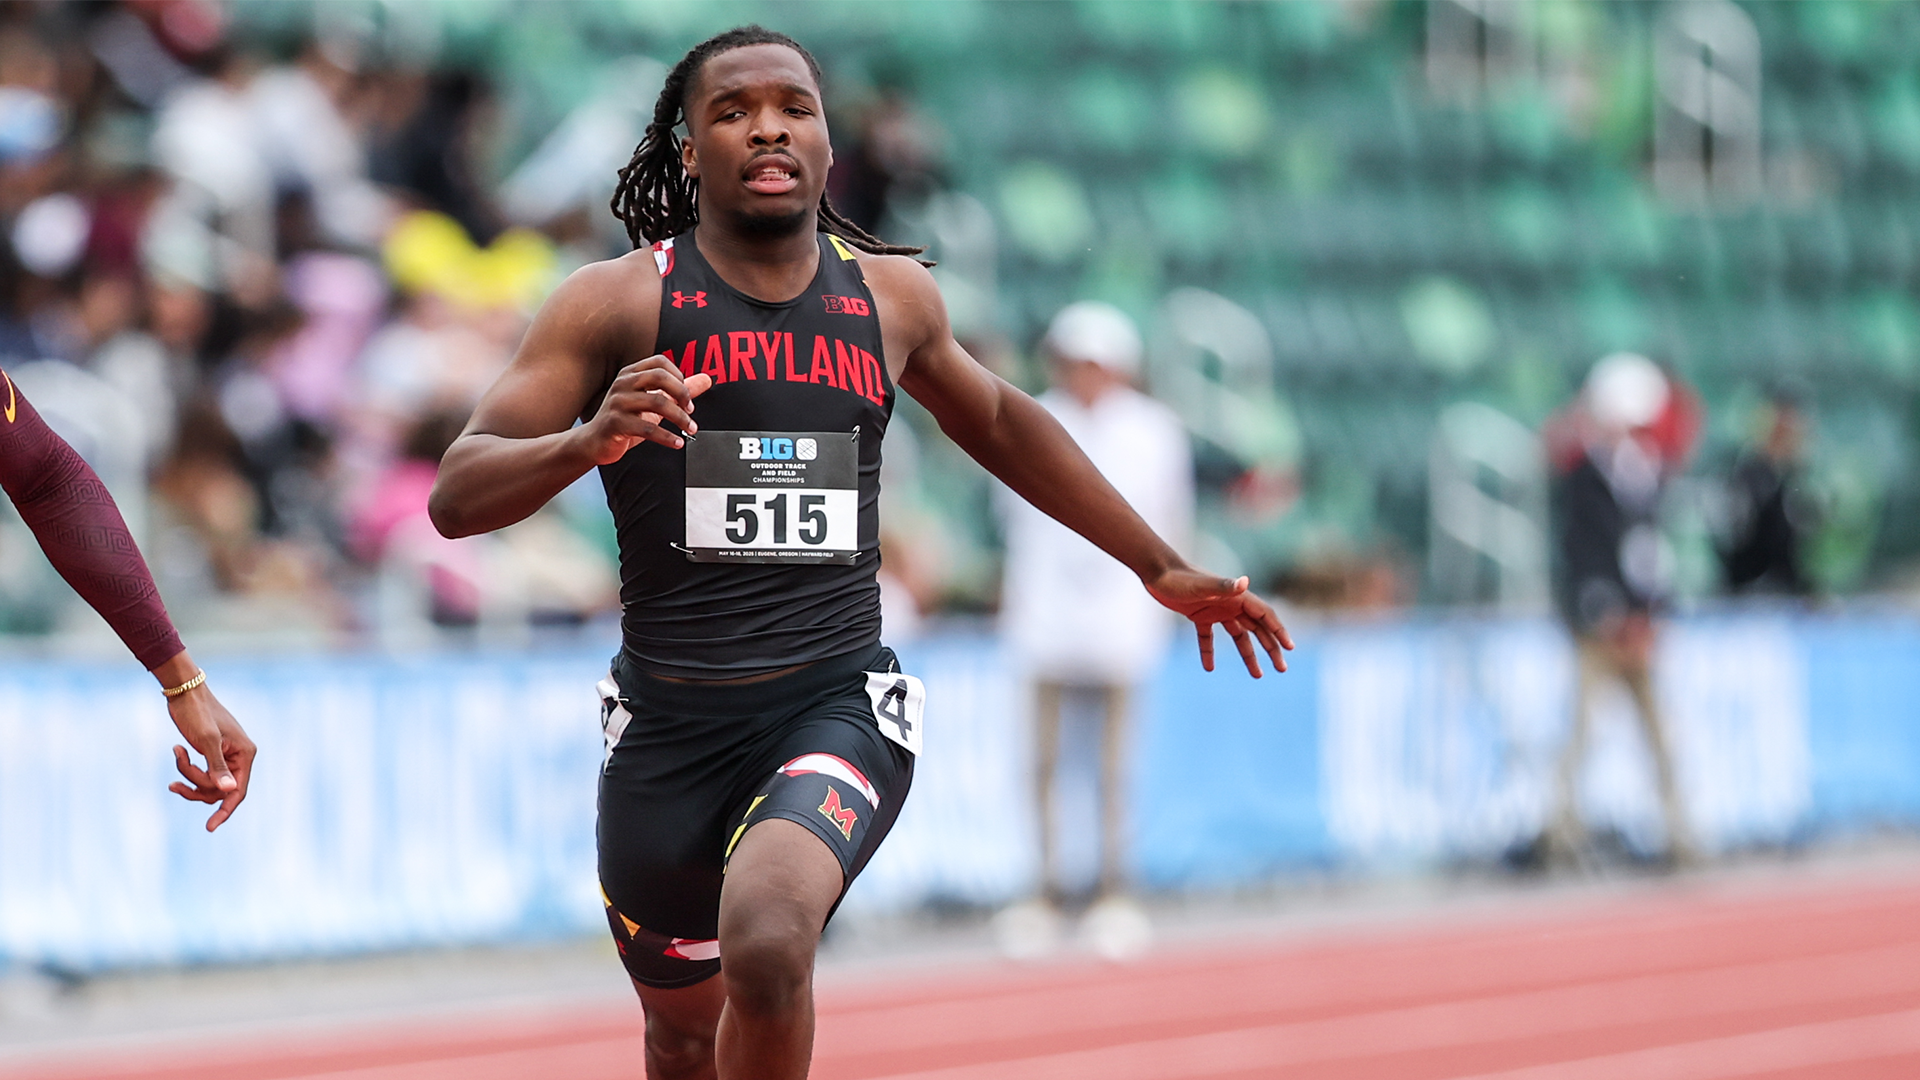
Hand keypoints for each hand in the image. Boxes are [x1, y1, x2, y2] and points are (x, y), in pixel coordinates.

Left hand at [166, 682, 255, 831]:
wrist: (185, 692)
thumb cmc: (197, 713)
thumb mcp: (206, 741)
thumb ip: (217, 767)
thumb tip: (228, 792)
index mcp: (245, 754)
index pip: (238, 791)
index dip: (225, 811)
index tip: (209, 828)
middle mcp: (238, 757)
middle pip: (218, 790)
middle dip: (196, 785)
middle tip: (175, 780)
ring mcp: (225, 756)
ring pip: (208, 783)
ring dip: (188, 776)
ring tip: (176, 756)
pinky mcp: (211, 753)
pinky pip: (201, 773)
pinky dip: (186, 770)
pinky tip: (177, 754)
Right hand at [576, 356, 714, 464]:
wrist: (594, 442)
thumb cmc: (626, 420)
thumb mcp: (653, 403)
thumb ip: (678, 391)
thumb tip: (707, 379)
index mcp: (630, 374)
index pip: (660, 362)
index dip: (678, 376)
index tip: (686, 395)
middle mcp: (622, 384)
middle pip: (659, 376)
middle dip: (681, 393)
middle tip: (691, 410)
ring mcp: (617, 402)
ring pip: (657, 403)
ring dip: (680, 418)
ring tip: (691, 429)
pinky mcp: (615, 423)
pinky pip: (647, 428)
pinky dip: (667, 437)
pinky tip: (677, 443)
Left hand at [1145, 567, 1294, 677]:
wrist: (1157, 571)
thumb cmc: (1180, 578)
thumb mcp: (1202, 585)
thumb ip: (1224, 586)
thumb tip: (1245, 582)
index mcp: (1237, 597)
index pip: (1265, 616)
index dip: (1279, 631)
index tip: (1290, 648)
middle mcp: (1230, 604)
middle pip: (1258, 629)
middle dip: (1271, 648)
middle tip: (1282, 669)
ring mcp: (1215, 611)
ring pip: (1239, 636)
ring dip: (1248, 655)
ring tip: (1258, 675)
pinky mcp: (1199, 616)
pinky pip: (1208, 638)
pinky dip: (1209, 652)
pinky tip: (1209, 668)